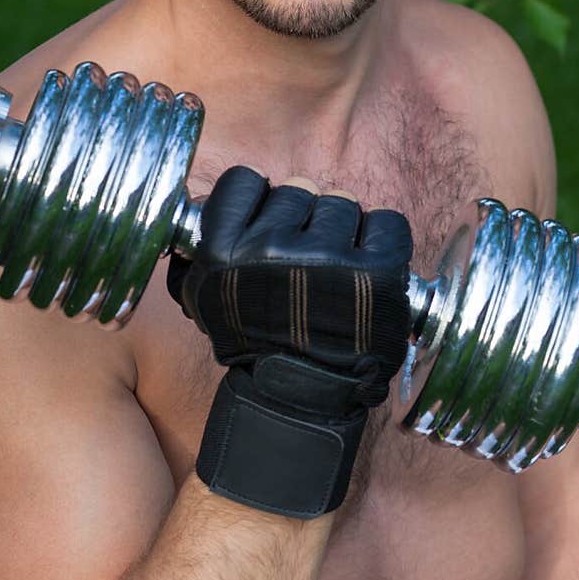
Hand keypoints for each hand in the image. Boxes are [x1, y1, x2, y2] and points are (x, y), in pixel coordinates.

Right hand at [167, 166, 412, 517]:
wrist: (301, 397)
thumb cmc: (254, 340)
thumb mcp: (204, 297)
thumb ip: (195, 250)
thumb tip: (191, 204)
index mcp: (224, 251)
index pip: (244, 181)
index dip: (260, 200)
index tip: (269, 223)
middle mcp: (271, 249)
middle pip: (298, 190)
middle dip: (303, 219)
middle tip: (306, 259)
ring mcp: (328, 259)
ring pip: (342, 202)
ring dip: (343, 230)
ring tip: (337, 269)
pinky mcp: (378, 272)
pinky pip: (387, 222)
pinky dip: (384, 239)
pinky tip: (370, 268)